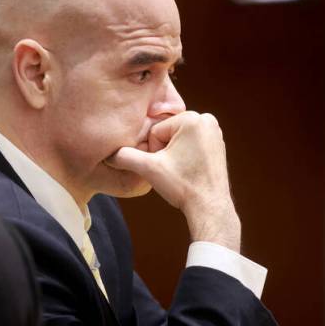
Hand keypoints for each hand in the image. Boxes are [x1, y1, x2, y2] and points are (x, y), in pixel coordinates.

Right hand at [108, 111, 240, 250]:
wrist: (209, 206)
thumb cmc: (183, 186)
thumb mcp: (148, 168)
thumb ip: (124, 156)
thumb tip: (107, 154)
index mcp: (192, 119)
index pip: (155, 132)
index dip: (153, 151)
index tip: (166, 166)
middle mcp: (206, 120)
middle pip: (166, 133)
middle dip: (163, 151)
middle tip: (173, 170)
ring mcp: (214, 131)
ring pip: (176, 139)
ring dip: (172, 154)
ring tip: (181, 171)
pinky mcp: (217, 143)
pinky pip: (189, 144)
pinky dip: (184, 156)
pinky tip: (189, 170)